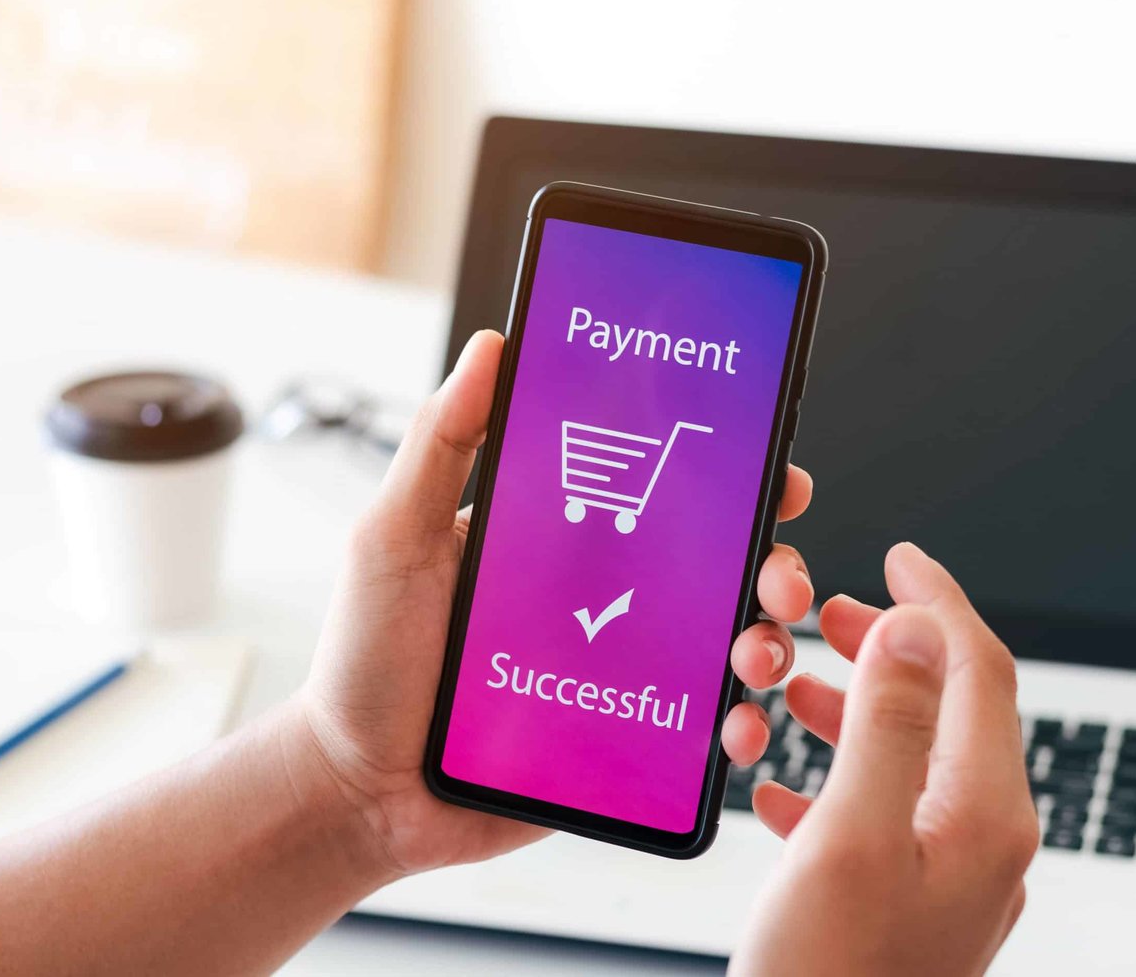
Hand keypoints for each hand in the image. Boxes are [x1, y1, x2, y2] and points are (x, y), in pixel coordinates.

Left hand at [294, 329, 816, 877]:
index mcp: (557, 536)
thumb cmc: (367, 659)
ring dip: (766, 643)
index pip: (657, 487)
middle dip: (770, 560)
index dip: (726, 472)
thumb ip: (441, 443)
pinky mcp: (622, 738)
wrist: (360, 788)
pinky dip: (737, 728)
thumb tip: (494, 347)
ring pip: (723, 644)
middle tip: (775, 575)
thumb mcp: (394, 537)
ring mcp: (617, 668)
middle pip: (715, 565)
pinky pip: (698, 729)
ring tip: (754, 658)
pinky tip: (735, 730)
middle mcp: (599, 597)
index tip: (768, 464)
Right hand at [731, 543, 1039, 975]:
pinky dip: (834, 779)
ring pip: (911, 760)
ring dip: (854, 711)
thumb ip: (889, 726)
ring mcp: (949, 877)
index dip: (937, 601)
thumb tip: (917, 630)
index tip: (898, 555)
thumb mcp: (851, 835)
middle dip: (889, 650)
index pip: (978, 672)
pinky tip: (778, 787)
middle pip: (950, 710)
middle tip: (828, 614)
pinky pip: (882, 813)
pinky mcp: (909, 905)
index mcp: (983, 814)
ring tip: (792, 688)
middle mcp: (981, 842)